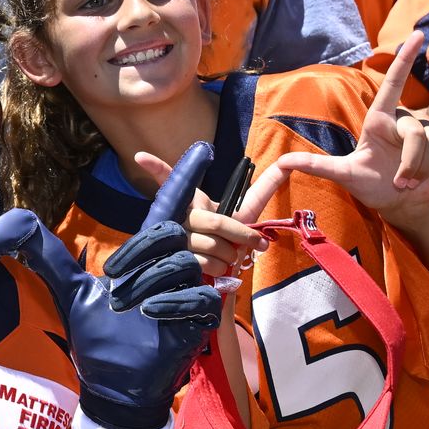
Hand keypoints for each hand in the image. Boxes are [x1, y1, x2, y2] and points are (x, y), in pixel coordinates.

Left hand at [22, 142, 221, 428]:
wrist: (114, 385)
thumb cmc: (97, 338)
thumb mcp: (69, 289)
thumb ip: (44, 253)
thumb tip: (7, 221)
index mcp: (149, 253)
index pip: (170, 206)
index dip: (182, 175)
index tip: (201, 147)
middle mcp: (174, 265)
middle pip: (170, 232)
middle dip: (138, 255)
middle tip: (114, 283)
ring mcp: (192, 290)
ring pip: (181, 261)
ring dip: (148, 281)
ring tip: (129, 307)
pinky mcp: (203, 317)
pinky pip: (196, 294)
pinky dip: (170, 301)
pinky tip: (151, 314)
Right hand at [135, 151, 265, 279]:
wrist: (217, 272)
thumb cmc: (229, 236)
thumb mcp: (244, 209)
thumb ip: (264, 187)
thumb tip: (287, 163)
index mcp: (191, 200)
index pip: (169, 179)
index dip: (156, 168)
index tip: (141, 156)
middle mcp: (180, 216)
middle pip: (217, 222)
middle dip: (243, 235)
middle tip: (259, 244)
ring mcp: (176, 239)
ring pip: (213, 246)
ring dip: (231, 256)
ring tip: (228, 257)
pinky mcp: (177, 261)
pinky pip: (206, 263)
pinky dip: (221, 269)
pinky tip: (216, 268)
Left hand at [235, 31, 428, 235]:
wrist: (401, 203)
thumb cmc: (372, 185)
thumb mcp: (344, 175)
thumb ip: (316, 166)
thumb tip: (281, 163)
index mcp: (379, 119)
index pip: (393, 83)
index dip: (405, 58)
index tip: (416, 34)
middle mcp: (402, 119)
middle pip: (416, 131)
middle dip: (411, 161)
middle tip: (400, 181)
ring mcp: (424, 128)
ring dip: (422, 167)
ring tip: (410, 178)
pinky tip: (428, 171)